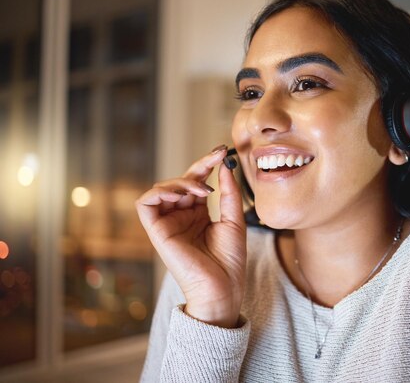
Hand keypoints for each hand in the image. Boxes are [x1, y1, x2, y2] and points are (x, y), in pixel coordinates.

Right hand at [136, 146, 245, 327]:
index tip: (223, 151)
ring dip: (182, 181)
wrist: (223, 288)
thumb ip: (228, 193)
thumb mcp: (234, 219)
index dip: (206, 164)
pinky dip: (161, 191)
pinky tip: (183, 194)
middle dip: (198, 166)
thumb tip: (224, 167)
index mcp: (197, 214)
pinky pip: (145, 203)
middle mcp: (181, 216)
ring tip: (202, 190)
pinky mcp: (156, 232)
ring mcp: (168, 223)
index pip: (197, 182)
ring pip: (162, 188)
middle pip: (180, 181)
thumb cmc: (230, 260)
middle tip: (216, 157)